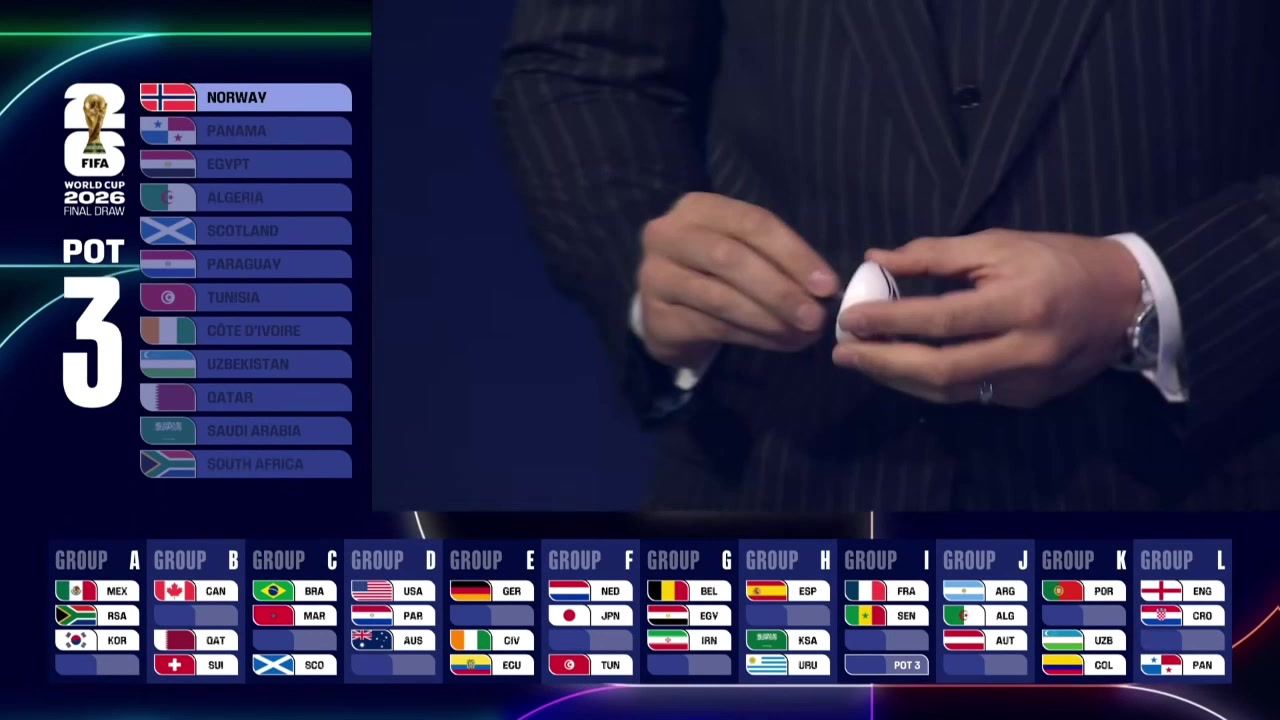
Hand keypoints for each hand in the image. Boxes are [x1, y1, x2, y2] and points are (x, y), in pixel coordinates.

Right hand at [638, 192, 838, 368]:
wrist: (668, 310)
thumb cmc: (715, 273)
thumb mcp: (744, 251)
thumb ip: (778, 261)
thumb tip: (823, 291)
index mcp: (698, 208)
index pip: (753, 223)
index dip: (794, 254)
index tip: (827, 285)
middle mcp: (668, 235)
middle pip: (731, 259)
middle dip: (780, 290)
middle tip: (815, 317)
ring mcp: (655, 276)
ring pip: (721, 298)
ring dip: (769, 319)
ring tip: (801, 335)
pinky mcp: (656, 316)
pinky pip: (711, 326)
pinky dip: (752, 337)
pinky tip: (778, 343)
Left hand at [832, 229, 1142, 406]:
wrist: (1126, 299)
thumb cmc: (1058, 260)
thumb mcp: (999, 243)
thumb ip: (936, 254)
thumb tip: (876, 259)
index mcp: (1020, 304)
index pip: (941, 318)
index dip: (891, 320)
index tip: (850, 318)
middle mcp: (1025, 350)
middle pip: (940, 370)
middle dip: (883, 364)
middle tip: (843, 353)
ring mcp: (1028, 382)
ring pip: (950, 392)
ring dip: (899, 379)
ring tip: (863, 361)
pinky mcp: (1029, 399)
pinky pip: (968, 396)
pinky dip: (928, 385)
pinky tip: (901, 370)